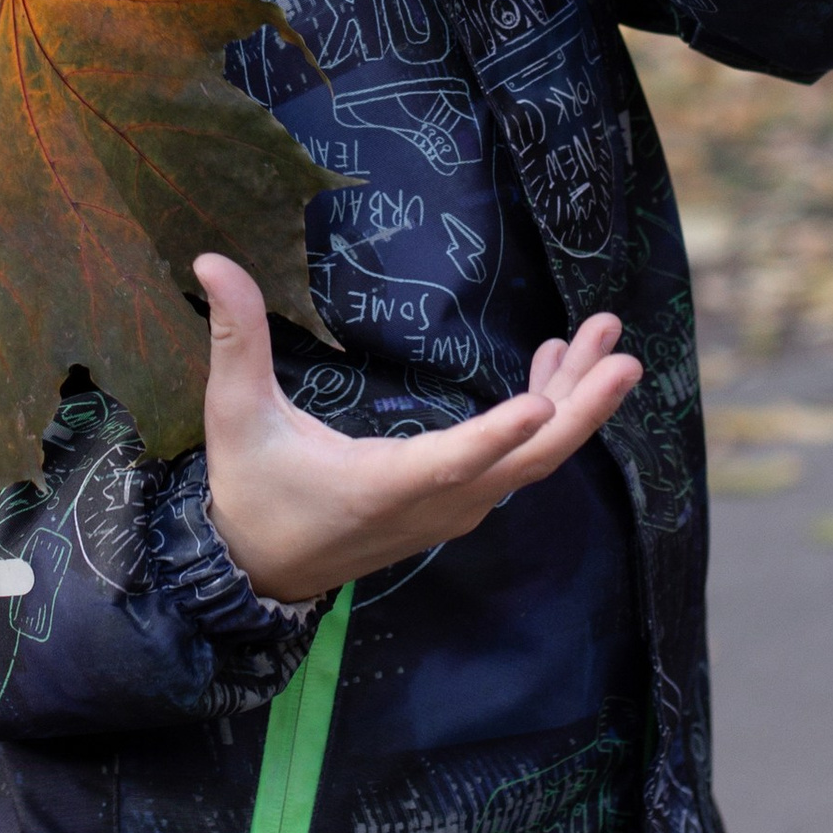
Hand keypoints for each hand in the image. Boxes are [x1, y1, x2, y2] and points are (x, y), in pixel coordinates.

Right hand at [194, 255, 640, 606]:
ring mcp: (453, 509)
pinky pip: (517, 462)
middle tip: (620, 350)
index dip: (496, 436)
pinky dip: (545, 417)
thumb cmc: (250, 490)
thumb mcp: (235, 414)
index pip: (450, 461)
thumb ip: (235, 338)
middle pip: (525, 460)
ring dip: (572, 400)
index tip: (539, 405)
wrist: (259, 571)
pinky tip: (556, 367)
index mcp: (382, 485)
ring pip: (531, 459)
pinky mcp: (457, 505)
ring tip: (604, 336)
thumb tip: (211, 261)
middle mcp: (434, 504)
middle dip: (579, 404)